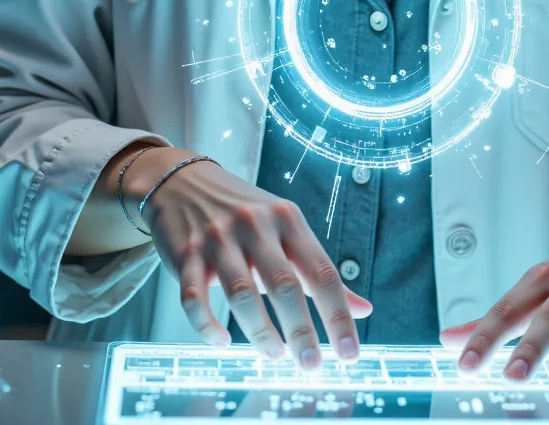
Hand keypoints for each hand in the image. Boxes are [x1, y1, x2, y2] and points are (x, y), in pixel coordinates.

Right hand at [125, 148, 371, 367]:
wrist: (184, 182)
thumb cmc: (245, 214)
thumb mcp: (287, 230)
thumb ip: (319, 270)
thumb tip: (364, 310)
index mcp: (288, 220)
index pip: (322, 271)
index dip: (339, 315)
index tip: (350, 353)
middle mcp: (255, 225)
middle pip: (284, 285)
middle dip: (301, 331)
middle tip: (311, 365)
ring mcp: (218, 239)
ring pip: (242, 295)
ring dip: (261, 333)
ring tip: (275, 355)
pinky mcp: (185, 254)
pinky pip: (194, 299)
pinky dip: (207, 327)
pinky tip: (223, 342)